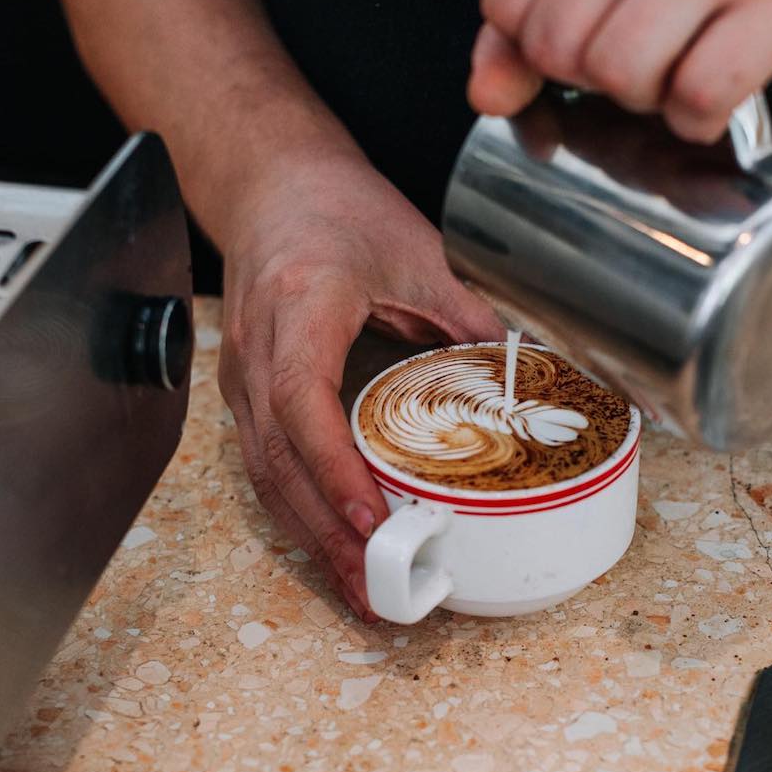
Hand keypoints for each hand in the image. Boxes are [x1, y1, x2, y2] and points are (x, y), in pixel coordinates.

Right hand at [218, 147, 504, 618]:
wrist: (272, 184)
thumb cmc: (335, 207)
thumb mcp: (416, 250)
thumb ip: (468, 312)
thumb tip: (527, 369)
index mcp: (299, 306)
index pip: (304, 402)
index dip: (337, 469)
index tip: (374, 519)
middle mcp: (258, 349)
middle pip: (278, 459)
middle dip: (325, 531)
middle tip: (377, 587)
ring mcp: (243, 373)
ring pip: (264, 472)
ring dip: (309, 535)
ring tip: (358, 587)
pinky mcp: (247, 389)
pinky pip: (264, 461)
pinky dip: (299, 509)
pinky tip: (332, 542)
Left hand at [469, 0, 771, 140]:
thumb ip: (540, 2)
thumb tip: (485, 91)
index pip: (506, 2)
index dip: (537, 48)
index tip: (587, 38)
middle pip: (557, 45)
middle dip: (591, 76)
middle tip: (642, 53)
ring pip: (620, 73)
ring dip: (644, 99)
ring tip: (680, 65)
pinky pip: (696, 98)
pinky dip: (697, 119)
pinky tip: (716, 91)